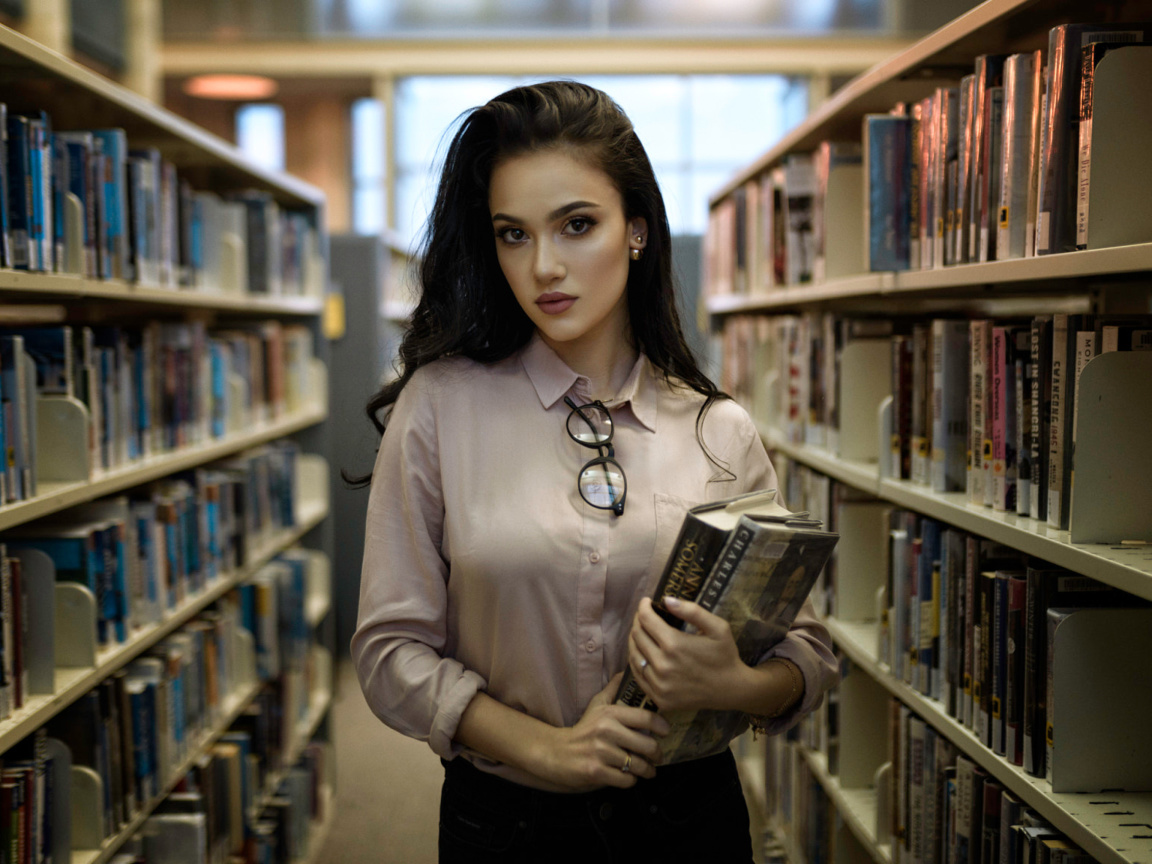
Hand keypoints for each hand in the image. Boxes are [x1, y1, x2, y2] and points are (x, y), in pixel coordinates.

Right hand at [536, 672, 670, 791]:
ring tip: (648, 769)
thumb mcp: (596, 705)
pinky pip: (627, 780)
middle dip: (657, 754)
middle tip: (658, 756)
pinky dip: (631, 780)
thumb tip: (627, 671)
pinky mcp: (596, 772)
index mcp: (609, 714)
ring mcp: (601, 753)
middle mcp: (606, 731)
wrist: (556, 753)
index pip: (646, 718)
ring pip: (639, 765)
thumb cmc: (582, 729)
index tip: (665, 732)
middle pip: (647, 745)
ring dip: (647, 770)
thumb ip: (613, 688)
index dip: (661, 726)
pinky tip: (628, 775)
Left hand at [627, 596, 748, 712]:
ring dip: (635, 640)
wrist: (731, 689)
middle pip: (637, 636)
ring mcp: (659, 685)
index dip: (643, 607)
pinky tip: (644, 653)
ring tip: (642, 632)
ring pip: (633, 656)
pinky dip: (637, 661)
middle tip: (644, 616)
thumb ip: (692, 611)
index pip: (646, 620)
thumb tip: (666, 600)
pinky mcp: (659, 698)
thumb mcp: (717, 627)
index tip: (646, 601)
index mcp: (674, 645)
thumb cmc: (725, 655)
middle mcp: (662, 666)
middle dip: (639, 621)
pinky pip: (638, 676)